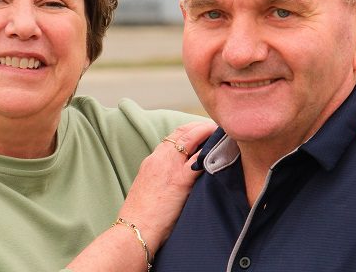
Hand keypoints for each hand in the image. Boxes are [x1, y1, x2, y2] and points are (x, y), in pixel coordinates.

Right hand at [117, 121, 216, 252]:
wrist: (134, 230)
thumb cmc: (142, 216)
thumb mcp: (148, 188)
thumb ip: (162, 177)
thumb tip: (178, 178)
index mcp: (152, 160)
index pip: (172, 136)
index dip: (189, 130)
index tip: (202, 130)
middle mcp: (160, 158)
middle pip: (182, 131)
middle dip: (200, 126)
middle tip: (215, 127)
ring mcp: (169, 167)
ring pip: (191, 138)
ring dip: (207, 132)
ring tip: (221, 134)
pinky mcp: (179, 181)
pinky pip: (198, 160)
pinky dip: (210, 152)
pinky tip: (221, 150)